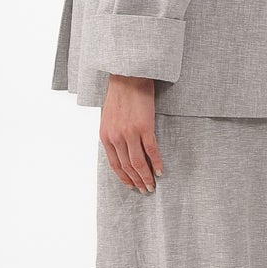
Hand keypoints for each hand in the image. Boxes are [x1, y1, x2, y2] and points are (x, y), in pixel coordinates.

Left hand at [100, 74, 163, 191]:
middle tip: (145, 190)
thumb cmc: (120, 95)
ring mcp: (130, 133)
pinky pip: (152, 151)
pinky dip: (157, 163)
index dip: (124, 178)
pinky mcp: (145, 127)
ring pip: (139, 163)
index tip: (132, 186)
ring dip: (146, 177)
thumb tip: (122, 152)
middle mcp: (116, 138)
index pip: (115, 165)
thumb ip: (113, 136)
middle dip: (137, 181)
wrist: (128, 77)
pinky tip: (161, 171)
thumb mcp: (109, 118)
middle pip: (128, 167)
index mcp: (106, 137)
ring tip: (153, 185)